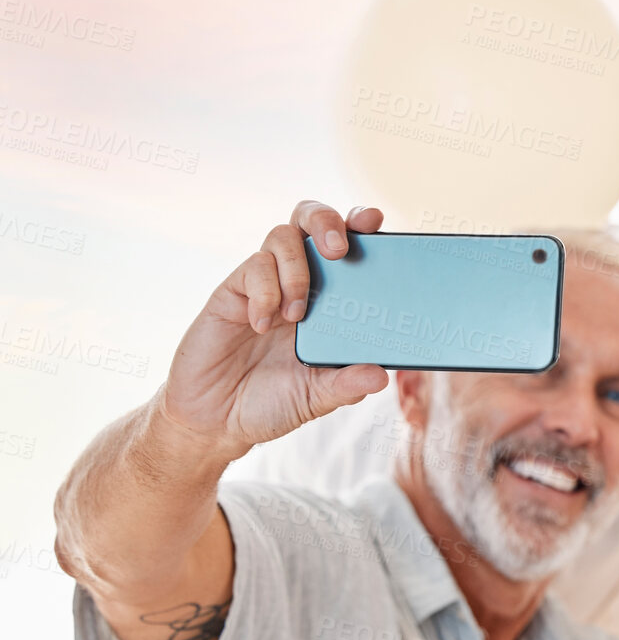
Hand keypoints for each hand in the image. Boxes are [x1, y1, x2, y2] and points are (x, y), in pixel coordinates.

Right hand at [157, 202, 388, 457]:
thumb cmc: (273, 401)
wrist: (216, 420)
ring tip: (296, 315)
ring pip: (282, 236)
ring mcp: (264, 284)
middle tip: (338, 251)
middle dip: (327, 221)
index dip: (361, 225)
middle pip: (311, 219)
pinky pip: (251, 268)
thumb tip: (382, 376)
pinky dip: (264, 292)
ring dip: (295, 270)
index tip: (376, 220)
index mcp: (331, 299)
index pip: (350, 245)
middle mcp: (298, 281)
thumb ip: (346, 386)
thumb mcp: (317, 398)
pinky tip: (262, 324)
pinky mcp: (232, 293)